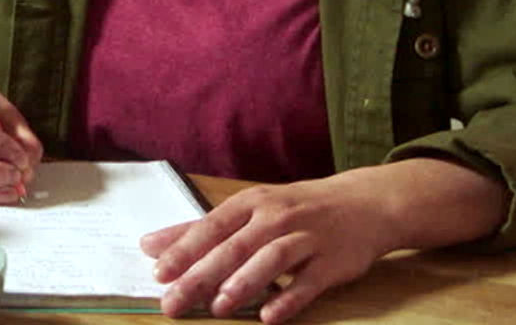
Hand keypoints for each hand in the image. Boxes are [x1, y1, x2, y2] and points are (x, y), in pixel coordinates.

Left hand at [141, 160, 504, 322]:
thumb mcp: (249, 210)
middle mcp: (276, 216)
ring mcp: (307, 237)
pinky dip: (289, 299)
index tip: (157, 272)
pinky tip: (269, 317)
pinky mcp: (333, 261)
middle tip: (174, 301)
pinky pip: (309, 282)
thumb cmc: (295, 208)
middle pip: (234, 246)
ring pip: (271, 259)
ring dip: (243, 284)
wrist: (364, 203)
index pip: (210, 226)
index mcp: (251, 202)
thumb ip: (201, 229)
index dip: (183, 249)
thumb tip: (150, 245)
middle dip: (201, 275)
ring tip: (218, 307)